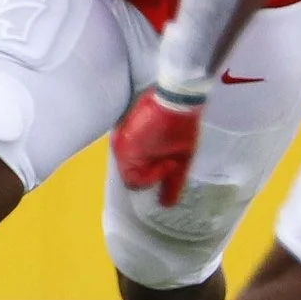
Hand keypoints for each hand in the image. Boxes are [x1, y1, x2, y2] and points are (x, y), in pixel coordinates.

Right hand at [111, 83, 204, 207]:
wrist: (178, 94)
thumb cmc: (179, 128)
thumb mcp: (181, 159)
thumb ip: (172, 182)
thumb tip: (166, 204)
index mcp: (128, 155)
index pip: (133, 181)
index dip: (153, 177)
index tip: (170, 163)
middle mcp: (119, 145)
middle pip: (128, 169)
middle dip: (147, 168)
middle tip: (167, 158)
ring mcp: (120, 132)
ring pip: (128, 157)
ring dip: (144, 158)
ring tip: (164, 148)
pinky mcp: (125, 122)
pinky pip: (128, 144)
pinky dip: (141, 147)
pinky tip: (156, 139)